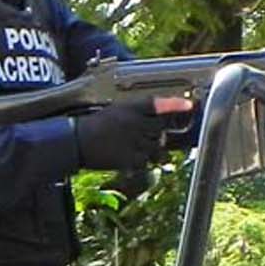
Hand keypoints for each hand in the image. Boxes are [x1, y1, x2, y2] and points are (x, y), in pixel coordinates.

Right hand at [76, 98, 193, 170]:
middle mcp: (134, 123)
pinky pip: (145, 162)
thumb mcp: (113, 112)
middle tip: (149, 135)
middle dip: (158, 133)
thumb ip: (133, 116)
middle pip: (159, 128)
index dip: (174, 104)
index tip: (188, 105)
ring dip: (152, 148)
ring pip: (156, 146)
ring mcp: (133, 142)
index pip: (156, 104)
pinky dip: (142, 162)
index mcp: (129, 108)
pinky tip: (131, 158)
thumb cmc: (92, 126)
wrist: (75, 141)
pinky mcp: (129, 158)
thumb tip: (152, 123)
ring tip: (138, 148)